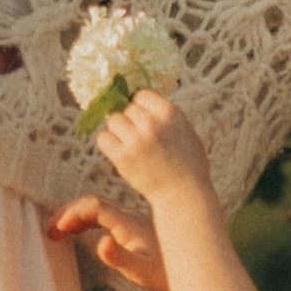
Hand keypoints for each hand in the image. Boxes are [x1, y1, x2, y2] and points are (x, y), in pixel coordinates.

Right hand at [46, 191, 168, 290]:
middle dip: (69, 213)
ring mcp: (131, 220)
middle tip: (49, 230)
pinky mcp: (133, 226)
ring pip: (98, 207)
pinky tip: (78, 232)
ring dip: (76, 216)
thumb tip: (101, 242)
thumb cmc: (164, 275)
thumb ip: (119, 257)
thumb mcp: (140, 272)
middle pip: (93, 203)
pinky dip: (87, 220)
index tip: (56, 229)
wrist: (191, 270)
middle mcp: (129, 217)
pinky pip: (105, 215)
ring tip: (57, 232)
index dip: (72, 213)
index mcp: (128, 223)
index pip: (95, 206)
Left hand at [91, 85, 218, 210]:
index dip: (141, 107)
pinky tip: (119, 151)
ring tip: (130, 144)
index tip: (144, 119)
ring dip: (118, 131)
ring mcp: (136, 140)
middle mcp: (152, 123)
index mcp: (170, 113)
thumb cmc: (187, 163)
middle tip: (139, 137)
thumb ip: (165, 115)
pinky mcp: (122, 157)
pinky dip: (108, 143)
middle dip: (131, 121)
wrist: (183, 194)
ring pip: (113, 121)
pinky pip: (103, 139)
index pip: (141, 95)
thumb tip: (139, 99)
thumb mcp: (185, 130)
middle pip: (127, 109)